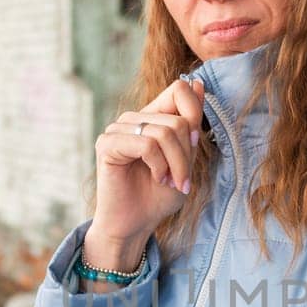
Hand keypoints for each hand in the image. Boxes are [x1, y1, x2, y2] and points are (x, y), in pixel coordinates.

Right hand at [89, 76, 205, 253]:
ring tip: (171, 183)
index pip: (179, 89)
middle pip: (178, 119)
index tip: (195, 146)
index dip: (195, 114)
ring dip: (177, 164)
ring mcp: (118, 130)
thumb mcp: (185, 157)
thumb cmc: (159, 195)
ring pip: (164, 132)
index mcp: (151, 117)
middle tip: (182, 180)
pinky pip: (146, 144)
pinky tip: (157, 178)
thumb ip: (191, 123)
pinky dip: (159, 165)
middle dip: (188, 154)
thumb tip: (198, 83)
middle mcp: (133, 119)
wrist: (135, 223)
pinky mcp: (108, 145)